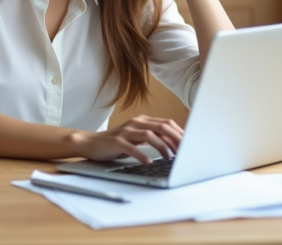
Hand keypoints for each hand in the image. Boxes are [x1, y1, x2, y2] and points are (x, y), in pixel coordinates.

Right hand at [66, 115, 183, 163]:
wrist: (91, 143)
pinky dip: (142, 155)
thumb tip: (174, 144)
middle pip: (161, 127)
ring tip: (169, 158)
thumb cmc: (117, 142)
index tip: (190, 144)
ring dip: (162, 147)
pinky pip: (131, 148)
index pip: (167, 123)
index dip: (180, 133)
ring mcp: (125, 131)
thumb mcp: (136, 137)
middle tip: (184, 152)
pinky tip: (148, 162)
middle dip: (176, 139)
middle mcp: (135, 123)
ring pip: (149, 135)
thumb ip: (152, 137)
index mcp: (142, 120)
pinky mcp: (116, 142)